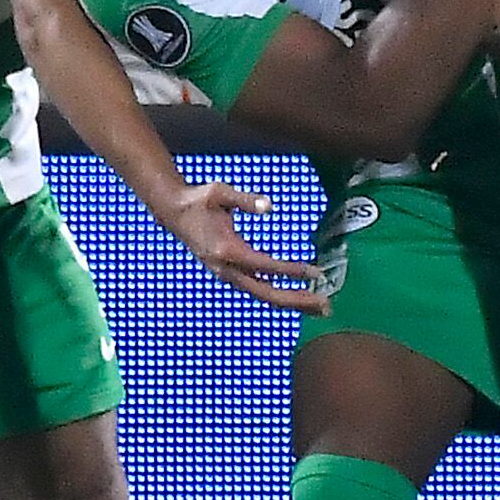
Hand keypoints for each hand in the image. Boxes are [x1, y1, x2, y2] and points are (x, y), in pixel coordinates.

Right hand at [154, 178, 328, 313]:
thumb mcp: (220, 192)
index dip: (292, 271)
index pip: (267, 266)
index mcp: (227, 250)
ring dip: (292, 302)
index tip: (317, 273)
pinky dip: (280, 296)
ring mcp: (227, 275)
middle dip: (298, 300)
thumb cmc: (199, 199)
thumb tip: (269, 206)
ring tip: (320, 307)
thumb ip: (246, 200)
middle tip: (327, 305)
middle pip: (268, 293)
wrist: (173, 213)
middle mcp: (227, 269)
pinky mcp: (230, 275)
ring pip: (264, 296)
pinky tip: (299, 297)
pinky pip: (259, 290)